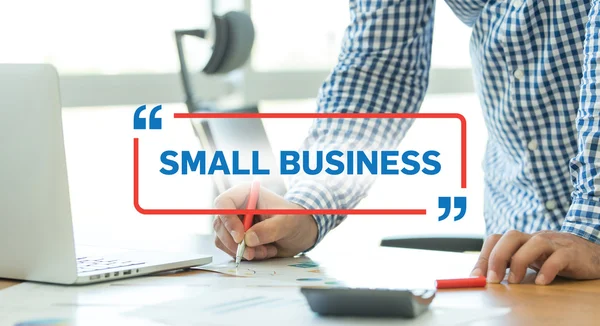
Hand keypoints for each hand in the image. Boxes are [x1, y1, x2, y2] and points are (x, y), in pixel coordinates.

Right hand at [212, 183, 317, 260]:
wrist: (301, 231)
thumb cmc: (295, 219)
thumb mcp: (287, 222)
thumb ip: (269, 229)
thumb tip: (249, 239)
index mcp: (246, 194)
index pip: (224, 203)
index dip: (228, 221)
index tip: (240, 238)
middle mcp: (237, 207)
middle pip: (220, 224)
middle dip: (236, 243)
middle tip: (253, 252)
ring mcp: (235, 223)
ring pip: (223, 240)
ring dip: (243, 251)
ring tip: (266, 250)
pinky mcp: (237, 238)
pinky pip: (231, 250)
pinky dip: (246, 255)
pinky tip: (265, 251)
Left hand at [470, 230, 599, 284]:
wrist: (591, 255)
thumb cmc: (556, 258)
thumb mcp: (531, 259)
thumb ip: (510, 265)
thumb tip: (485, 278)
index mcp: (522, 240)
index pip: (496, 239)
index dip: (484, 256)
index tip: (476, 276)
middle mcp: (535, 238)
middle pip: (512, 236)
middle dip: (497, 257)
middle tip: (493, 279)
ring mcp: (554, 244)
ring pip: (535, 243)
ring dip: (519, 262)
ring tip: (514, 282)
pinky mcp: (572, 254)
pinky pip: (559, 258)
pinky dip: (548, 269)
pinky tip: (541, 282)